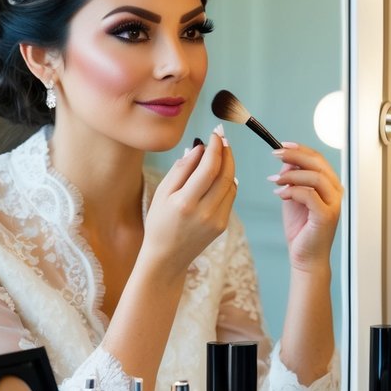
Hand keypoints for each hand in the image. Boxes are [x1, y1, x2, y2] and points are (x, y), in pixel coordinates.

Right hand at [141, 128, 236, 275]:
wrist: (166, 257)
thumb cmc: (159, 222)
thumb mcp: (162, 193)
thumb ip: (181, 169)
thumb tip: (199, 148)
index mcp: (185, 202)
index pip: (209, 168)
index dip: (215, 147)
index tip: (215, 134)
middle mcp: (204, 212)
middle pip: (225, 174)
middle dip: (226, 152)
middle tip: (222, 138)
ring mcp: (216, 220)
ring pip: (231, 184)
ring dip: (228, 166)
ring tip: (220, 153)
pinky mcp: (222, 225)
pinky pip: (230, 197)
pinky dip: (227, 182)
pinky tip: (219, 174)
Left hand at [269, 142, 341, 271]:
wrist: (305, 257)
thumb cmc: (301, 229)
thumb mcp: (292, 197)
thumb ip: (292, 178)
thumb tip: (287, 160)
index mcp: (329, 185)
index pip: (318, 159)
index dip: (300, 149)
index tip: (282, 145)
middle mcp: (335, 192)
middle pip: (318, 163)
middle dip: (295, 155)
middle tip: (276, 155)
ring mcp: (333, 204)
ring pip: (315, 177)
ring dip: (291, 174)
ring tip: (275, 180)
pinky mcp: (326, 216)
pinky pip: (310, 194)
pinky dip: (293, 191)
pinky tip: (281, 194)